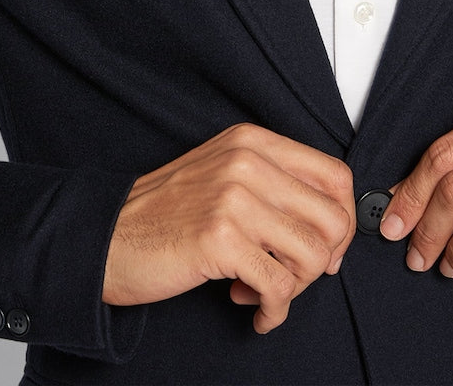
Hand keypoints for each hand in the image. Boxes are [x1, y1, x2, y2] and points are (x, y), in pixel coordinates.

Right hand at [103, 123, 355, 332]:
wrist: (109, 236)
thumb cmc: (167, 213)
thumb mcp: (224, 174)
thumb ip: (275, 184)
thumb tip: (334, 225)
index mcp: (252, 141)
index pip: (335, 175)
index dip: (343, 219)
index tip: (326, 247)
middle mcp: (247, 161)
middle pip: (333, 218)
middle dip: (324, 261)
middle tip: (296, 276)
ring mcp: (234, 198)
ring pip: (312, 255)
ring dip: (296, 288)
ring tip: (264, 291)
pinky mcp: (219, 238)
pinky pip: (278, 287)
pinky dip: (274, 310)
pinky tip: (255, 310)